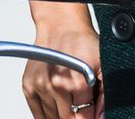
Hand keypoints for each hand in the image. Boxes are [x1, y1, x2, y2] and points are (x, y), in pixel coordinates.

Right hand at [24, 1, 103, 118]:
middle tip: (82, 110)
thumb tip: (101, 117)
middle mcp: (56, 86)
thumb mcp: (103, 66)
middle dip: (77, 118)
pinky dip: (47, 116)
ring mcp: (40, 87)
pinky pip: (37, 114)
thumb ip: (106, 95)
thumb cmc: (81, 43)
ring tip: (69, 103)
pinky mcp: (28, 86)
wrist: (60, 26)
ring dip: (62, 116)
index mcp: (77, 83)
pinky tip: (56, 109)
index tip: (91, 114)